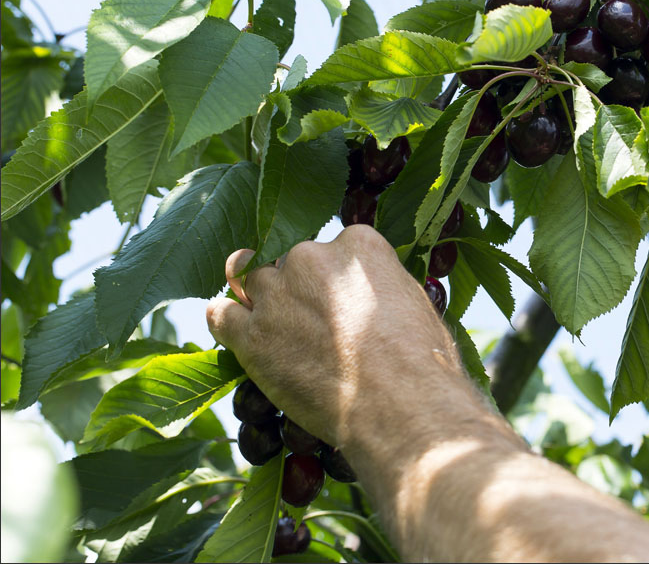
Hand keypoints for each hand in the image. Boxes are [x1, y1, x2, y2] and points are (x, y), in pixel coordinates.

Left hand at [207, 225, 478, 449]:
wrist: (400, 407)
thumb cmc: (423, 365)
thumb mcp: (414, 306)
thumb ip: (383, 288)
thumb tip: (374, 300)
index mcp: (358, 245)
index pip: (335, 246)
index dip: (337, 276)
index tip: (343, 299)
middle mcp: (311, 257)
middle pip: (292, 260)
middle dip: (300, 287)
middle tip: (312, 323)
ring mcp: (277, 294)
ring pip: (249, 277)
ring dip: (259, 298)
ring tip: (274, 327)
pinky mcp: (250, 335)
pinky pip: (220, 314)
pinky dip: (227, 321)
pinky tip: (240, 336)